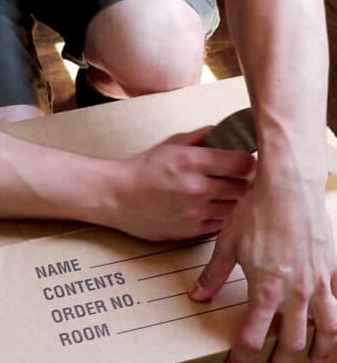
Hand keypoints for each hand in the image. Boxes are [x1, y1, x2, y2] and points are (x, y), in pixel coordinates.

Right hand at [111, 127, 254, 240]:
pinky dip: (219, 217)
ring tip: (223, 195)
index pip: (244, 163)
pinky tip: (210, 209)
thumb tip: (226, 131)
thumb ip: (201, 137)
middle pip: (243, 188)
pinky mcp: (188, 231)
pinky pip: (218, 225)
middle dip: (243, 183)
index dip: (248, 163)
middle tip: (236, 180)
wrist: (115, 197)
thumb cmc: (142, 170)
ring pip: (233, 209)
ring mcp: (193, 213)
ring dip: (232, 202)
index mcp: (194, 162)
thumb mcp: (171, 144)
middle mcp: (196, 188)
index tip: (244, 163)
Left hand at [189, 172, 336, 362]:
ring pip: (329, 326)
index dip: (241, 360)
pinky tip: (330, 322)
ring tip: (314, 361)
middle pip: (293, 342)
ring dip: (321, 348)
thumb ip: (213, 276)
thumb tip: (197, 296)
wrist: (290, 184)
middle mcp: (297, 291)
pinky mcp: (333, 266)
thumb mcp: (226, 246)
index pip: (252, 340)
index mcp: (267, 290)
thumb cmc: (257, 212)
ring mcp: (320, 279)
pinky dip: (336, 315)